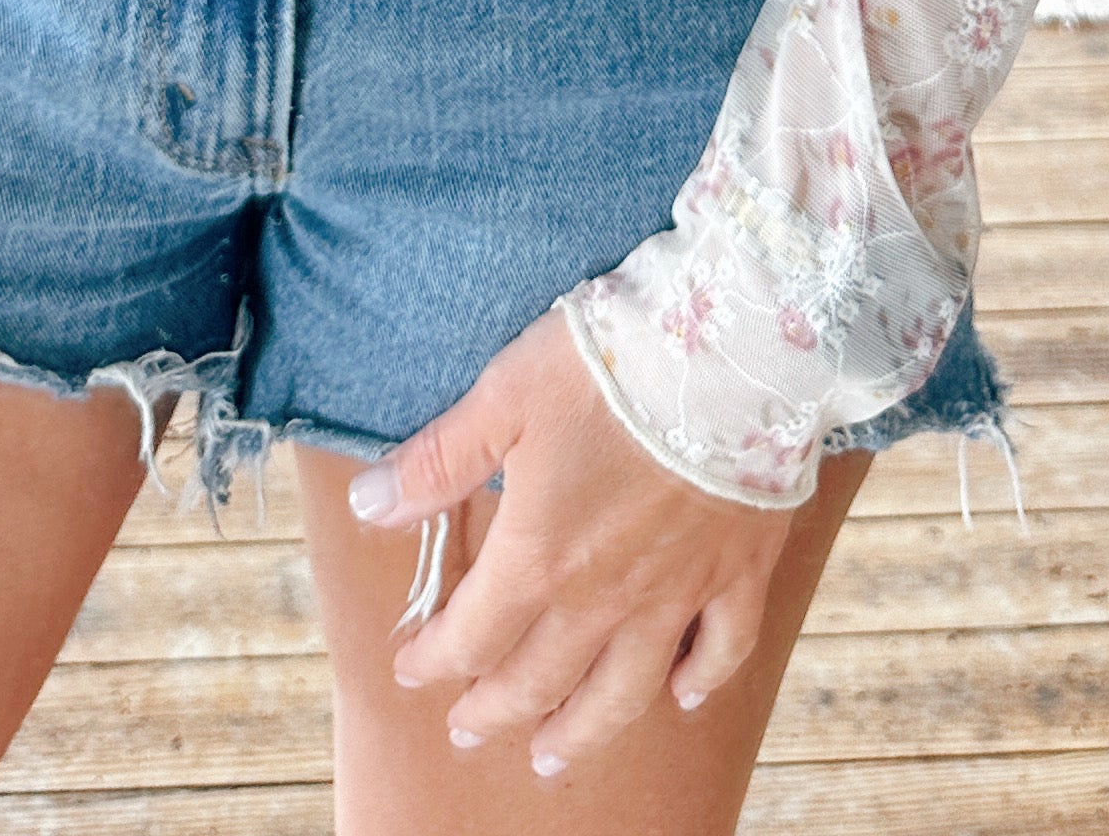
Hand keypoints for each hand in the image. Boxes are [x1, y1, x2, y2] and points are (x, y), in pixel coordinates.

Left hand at [350, 310, 801, 781]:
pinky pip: (721, 649)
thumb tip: (369, 505)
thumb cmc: (611, 363)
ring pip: (623, 690)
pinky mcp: (738, 571)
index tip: (411, 669)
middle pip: (540, 680)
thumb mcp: (506, 395)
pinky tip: (685, 696)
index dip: (434, 658)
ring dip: (581, 731)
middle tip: (466, 731)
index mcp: (541, 557)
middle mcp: (605, 597)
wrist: (732, 352)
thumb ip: (439, 461)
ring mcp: (677, 592)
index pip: (472, 635)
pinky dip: (702, 681)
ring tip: (551, 757)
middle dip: (494, 711)